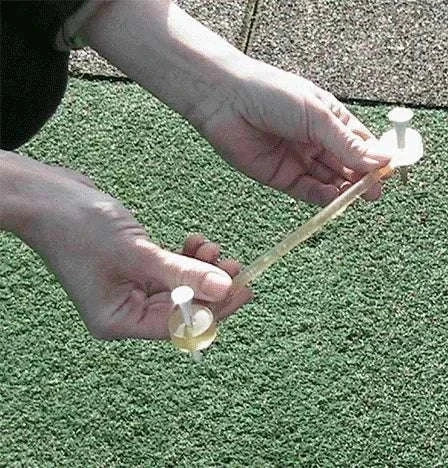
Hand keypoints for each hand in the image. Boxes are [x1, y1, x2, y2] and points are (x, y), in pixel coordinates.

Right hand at [10, 155, 251, 339]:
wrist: (47, 196)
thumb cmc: (79, 227)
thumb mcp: (138, 253)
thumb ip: (183, 273)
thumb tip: (226, 288)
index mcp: (119, 321)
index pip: (179, 326)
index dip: (216, 309)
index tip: (244, 289)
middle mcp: (125, 311)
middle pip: (183, 309)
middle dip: (211, 287)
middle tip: (236, 265)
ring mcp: (129, 290)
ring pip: (180, 288)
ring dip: (200, 269)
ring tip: (214, 248)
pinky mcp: (134, 269)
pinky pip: (169, 271)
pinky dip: (185, 259)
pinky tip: (196, 242)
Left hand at [80, 1, 392, 205]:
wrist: (224, 101)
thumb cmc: (272, 94)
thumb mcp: (316, 116)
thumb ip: (346, 143)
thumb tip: (381, 160)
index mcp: (329, 120)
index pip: (361, 143)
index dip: (375, 158)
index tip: (390, 171)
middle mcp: (317, 141)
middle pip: (348, 166)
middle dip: (362, 179)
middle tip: (375, 192)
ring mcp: (300, 160)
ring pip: (330, 181)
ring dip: (345, 191)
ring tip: (360, 197)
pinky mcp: (282, 177)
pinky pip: (308, 191)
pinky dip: (323, 198)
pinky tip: (336, 200)